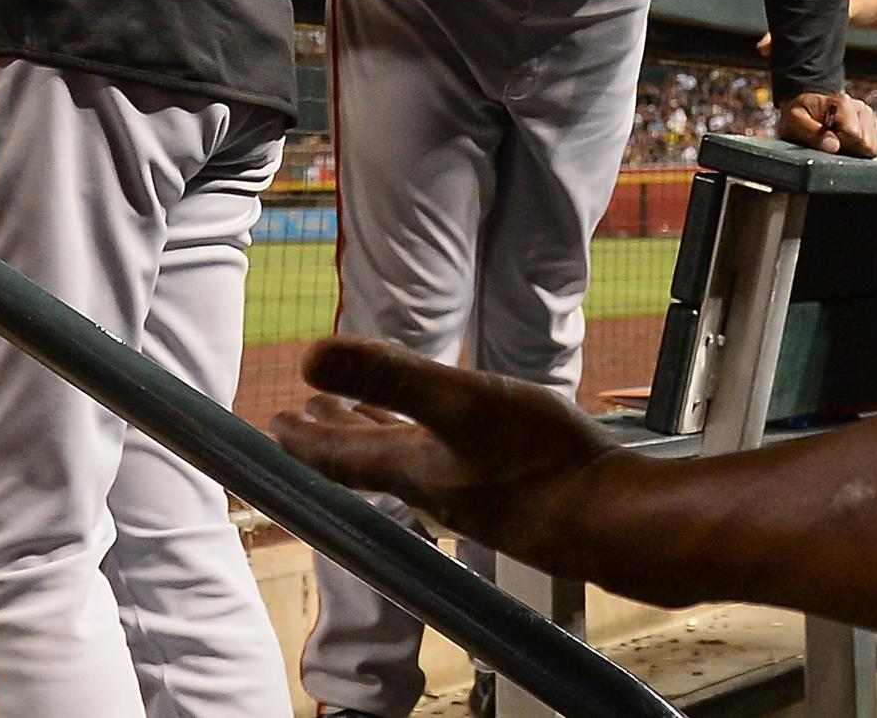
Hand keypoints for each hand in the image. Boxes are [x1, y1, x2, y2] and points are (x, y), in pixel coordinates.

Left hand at [276, 336, 626, 565]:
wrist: (604, 519)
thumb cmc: (536, 458)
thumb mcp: (460, 400)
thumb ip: (388, 375)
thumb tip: (307, 357)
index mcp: (408, 468)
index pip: (336, 456)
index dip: (300, 439)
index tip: (272, 423)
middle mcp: (429, 488)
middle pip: (365, 460)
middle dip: (331, 434)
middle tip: (301, 414)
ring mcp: (467, 497)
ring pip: (404, 462)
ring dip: (375, 435)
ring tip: (362, 414)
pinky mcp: (504, 496)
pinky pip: (446, 465)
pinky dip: (425, 442)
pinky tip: (449, 434)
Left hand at [777, 89, 876, 156]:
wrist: (805, 108)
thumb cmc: (799, 114)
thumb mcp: (794, 121)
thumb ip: (811, 132)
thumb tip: (833, 146)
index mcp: (843, 102)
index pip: (854, 135)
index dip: (839, 144)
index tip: (826, 141)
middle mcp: (860, 108)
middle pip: (867, 143)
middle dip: (849, 149)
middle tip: (831, 143)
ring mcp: (869, 118)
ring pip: (873, 148)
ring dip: (854, 150)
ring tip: (837, 142)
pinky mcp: (872, 129)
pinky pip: (873, 150)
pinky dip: (858, 151)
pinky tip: (844, 144)